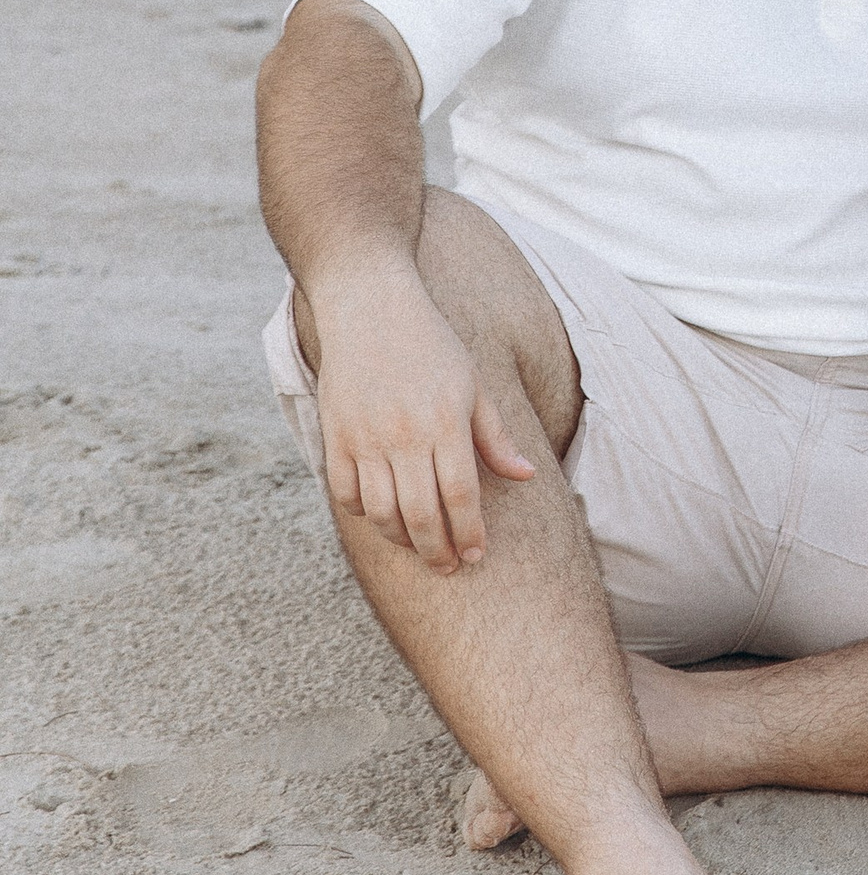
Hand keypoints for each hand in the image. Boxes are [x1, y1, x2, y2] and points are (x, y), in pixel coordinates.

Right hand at [308, 263, 537, 571]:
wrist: (370, 307)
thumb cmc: (431, 344)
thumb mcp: (473, 384)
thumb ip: (495, 436)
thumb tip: (526, 477)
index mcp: (446, 422)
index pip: (461, 496)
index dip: (469, 533)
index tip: (476, 555)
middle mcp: (405, 435)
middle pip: (421, 515)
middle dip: (437, 550)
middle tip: (448, 567)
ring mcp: (365, 437)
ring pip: (382, 512)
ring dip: (402, 539)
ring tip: (419, 546)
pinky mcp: (335, 435)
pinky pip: (346, 493)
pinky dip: (363, 513)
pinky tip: (382, 516)